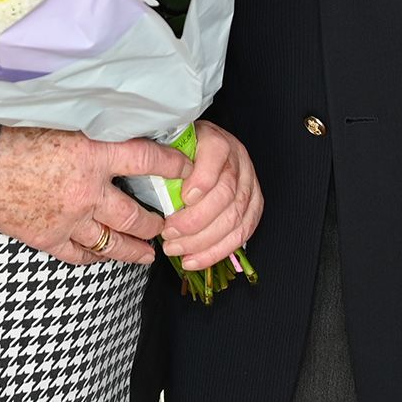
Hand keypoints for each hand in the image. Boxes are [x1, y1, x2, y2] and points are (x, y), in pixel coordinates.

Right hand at [0, 126, 187, 264]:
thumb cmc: (11, 136)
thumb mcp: (59, 122)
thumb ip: (90, 134)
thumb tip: (117, 131)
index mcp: (92, 154)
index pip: (146, 159)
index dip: (172, 165)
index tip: (186, 168)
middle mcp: (88, 192)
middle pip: (136, 216)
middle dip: (155, 223)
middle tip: (166, 225)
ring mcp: (69, 220)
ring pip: (113, 243)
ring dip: (134, 250)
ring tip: (149, 254)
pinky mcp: (48, 238)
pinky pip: (80, 255)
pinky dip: (96, 258)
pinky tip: (103, 257)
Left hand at [162, 122, 261, 270]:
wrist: (205, 153)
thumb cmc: (183, 153)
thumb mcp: (171, 146)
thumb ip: (164, 159)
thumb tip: (148, 177)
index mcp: (217, 141)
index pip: (216, 157)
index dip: (202, 180)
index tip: (182, 199)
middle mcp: (238, 161)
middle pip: (225, 195)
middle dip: (194, 221)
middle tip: (168, 233)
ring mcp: (249, 185)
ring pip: (233, 219)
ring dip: (202, 241)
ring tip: (176, 249)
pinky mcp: (253, 206)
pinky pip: (241, 234)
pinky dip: (216, 252)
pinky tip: (194, 260)